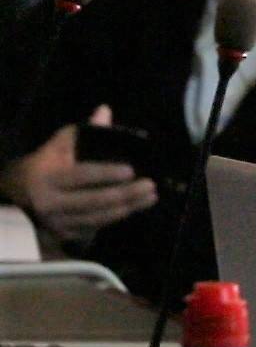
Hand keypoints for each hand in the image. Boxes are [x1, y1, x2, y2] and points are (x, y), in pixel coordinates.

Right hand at [0, 105, 156, 241]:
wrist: (14, 199)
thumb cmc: (41, 167)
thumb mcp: (56, 146)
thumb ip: (83, 131)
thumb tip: (105, 111)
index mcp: (47, 178)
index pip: (81, 175)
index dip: (106, 174)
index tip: (131, 170)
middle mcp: (51, 204)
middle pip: (95, 201)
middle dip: (126, 194)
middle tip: (150, 186)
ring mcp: (58, 223)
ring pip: (99, 218)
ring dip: (128, 208)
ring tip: (150, 197)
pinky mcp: (65, 235)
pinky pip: (96, 228)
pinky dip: (117, 218)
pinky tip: (134, 209)